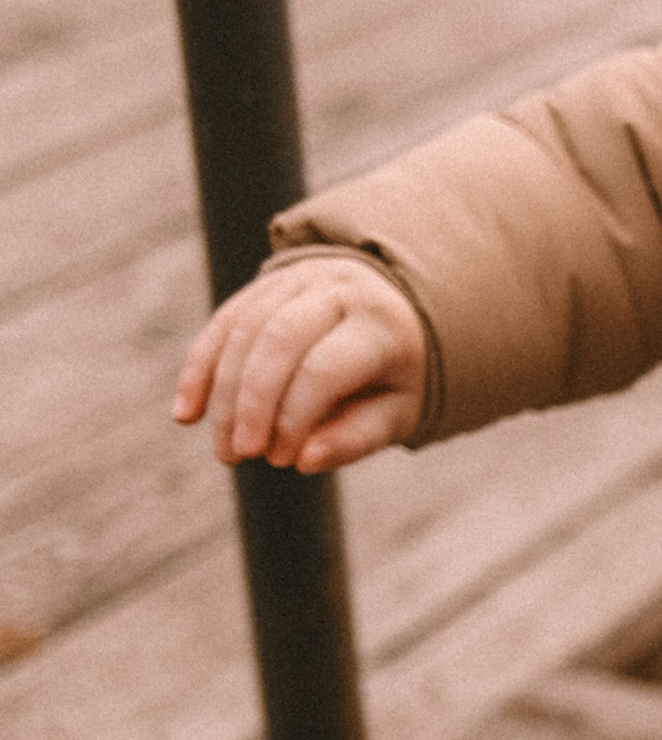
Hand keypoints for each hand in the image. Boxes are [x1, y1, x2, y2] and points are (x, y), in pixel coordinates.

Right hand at [173, 254, 425, 472]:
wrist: (392, 311)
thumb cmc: (393, 375)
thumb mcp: (396, 411)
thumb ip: (356, 437)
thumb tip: (305, 461)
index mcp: (381, 323)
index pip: (324, 367)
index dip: (294, 416)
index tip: (281, 460)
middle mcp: (339, 288)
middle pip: (278, 340)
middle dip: (250, 403)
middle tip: (240, 455)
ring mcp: (299, 278)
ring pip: (244, 329)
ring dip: (222, 393)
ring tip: (224, 450)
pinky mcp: (266, 282)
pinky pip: (224, 322)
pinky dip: (200, 368)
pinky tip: (187, 413)